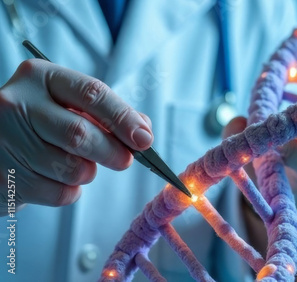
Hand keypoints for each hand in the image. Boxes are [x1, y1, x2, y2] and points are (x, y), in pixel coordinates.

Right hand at [0, 59, 153, 215]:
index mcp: (40, 77)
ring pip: (71, 169)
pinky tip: (56, 178)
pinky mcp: (3, 179)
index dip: (123, 118)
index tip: (144, 139)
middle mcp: (16, 104)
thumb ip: (108, 113)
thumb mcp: (70, 104)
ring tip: (78, 165)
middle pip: (79, 134)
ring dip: (88, 173)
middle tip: (125, 160)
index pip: (91, 94)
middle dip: (112, 151)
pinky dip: (70, 191)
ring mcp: (4, 141)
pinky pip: (58, 194)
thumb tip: (143, 131)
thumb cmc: (42, 122)